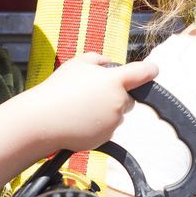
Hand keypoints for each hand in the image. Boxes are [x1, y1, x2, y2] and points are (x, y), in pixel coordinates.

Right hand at [32, 53, 158, 152]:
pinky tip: (79, 121)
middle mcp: (119, 102)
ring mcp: (113, 121)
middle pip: (129, 99)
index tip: (153, 70)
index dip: (150, 70)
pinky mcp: (106, 137)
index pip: (143, 73)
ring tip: (81, 108)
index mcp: (115, 81)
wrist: (43, 120)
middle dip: (116, 97)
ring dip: (106, 112)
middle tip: (92, 95)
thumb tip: (109, 62)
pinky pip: (107, 129)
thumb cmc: (58, 90)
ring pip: (117, 116)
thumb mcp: (76, 64)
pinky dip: (98, 126)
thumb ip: (97, 59)